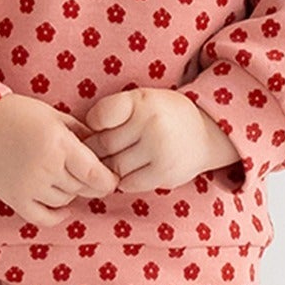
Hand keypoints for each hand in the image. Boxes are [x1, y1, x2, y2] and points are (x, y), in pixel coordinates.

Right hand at [0, 93, 120, 228]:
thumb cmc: (18, 114)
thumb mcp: (54, 115)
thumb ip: (81, 134)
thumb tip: (104, 153)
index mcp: (58, 144)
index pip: (95, 175)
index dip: (108, 180)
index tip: (110, 177)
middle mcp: (45, 168)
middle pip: (82, 188)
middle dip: (90, 183)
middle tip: (88, 173)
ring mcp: (29, 187)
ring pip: (65, 201)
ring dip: (71, 192)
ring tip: (64, 177)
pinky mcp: (15, 199)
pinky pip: (43, 218)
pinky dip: (57, 215)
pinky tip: (62, 205)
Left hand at [78, 87, 241, 189]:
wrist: (206, 134)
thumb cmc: (163, 116)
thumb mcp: (142, 101)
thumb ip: (113, 113)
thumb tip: (78, 141)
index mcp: (142, 101)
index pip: (98, 117)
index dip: (92, 126)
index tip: (97, 128)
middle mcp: (151, 125)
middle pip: (103, 146)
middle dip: (96, 151)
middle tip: (99, 151)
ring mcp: (159, 152)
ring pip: (114, 167)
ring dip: (108, 168)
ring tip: (114, 161)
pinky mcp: (164, 174)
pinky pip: (128, 184)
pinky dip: (124, 180)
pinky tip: (129, 171)